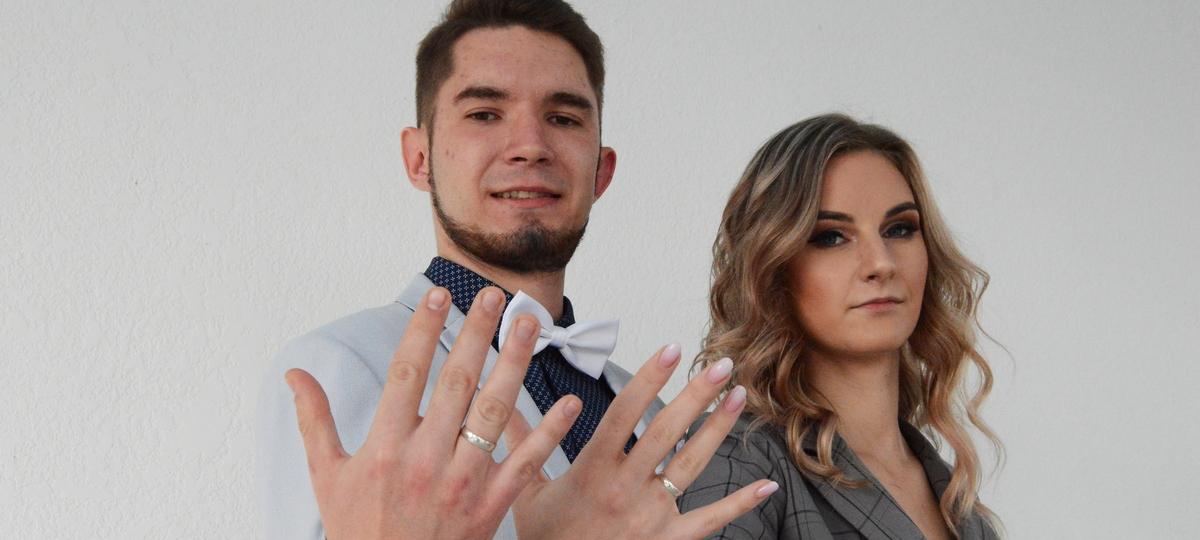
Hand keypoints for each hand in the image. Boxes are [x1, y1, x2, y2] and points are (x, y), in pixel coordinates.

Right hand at [285, 287, 581, 539]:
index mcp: (384, 448)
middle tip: (496, 296)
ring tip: (531, 325)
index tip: (438, 295)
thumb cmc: (358, 533)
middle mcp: (425, 460)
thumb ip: (315, 420)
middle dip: (477, 333)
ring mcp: (462, 483)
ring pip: (494, 412)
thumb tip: (294, 373)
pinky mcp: (490, 506)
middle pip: (456, 382)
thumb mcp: (327, 478)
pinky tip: (571, 402)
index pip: (406, 372)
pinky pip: (525, 462)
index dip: (424, 329)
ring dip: (515, 364)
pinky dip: (551, 433)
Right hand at [508, 345, 777, 539]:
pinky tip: (767, 484)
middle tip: (720, 364)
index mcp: (592, 471)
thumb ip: (522, 445)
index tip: (668, 350)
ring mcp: (652, 515)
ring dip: (718, 428)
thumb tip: (504, 408)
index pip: (625, 413)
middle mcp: (626, 488)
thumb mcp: (526, 493)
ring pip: (692, 464)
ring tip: (738, 396)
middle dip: (696, 395)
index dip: (648, 379)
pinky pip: (710, 520)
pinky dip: (740, 503)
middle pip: (667, 431)